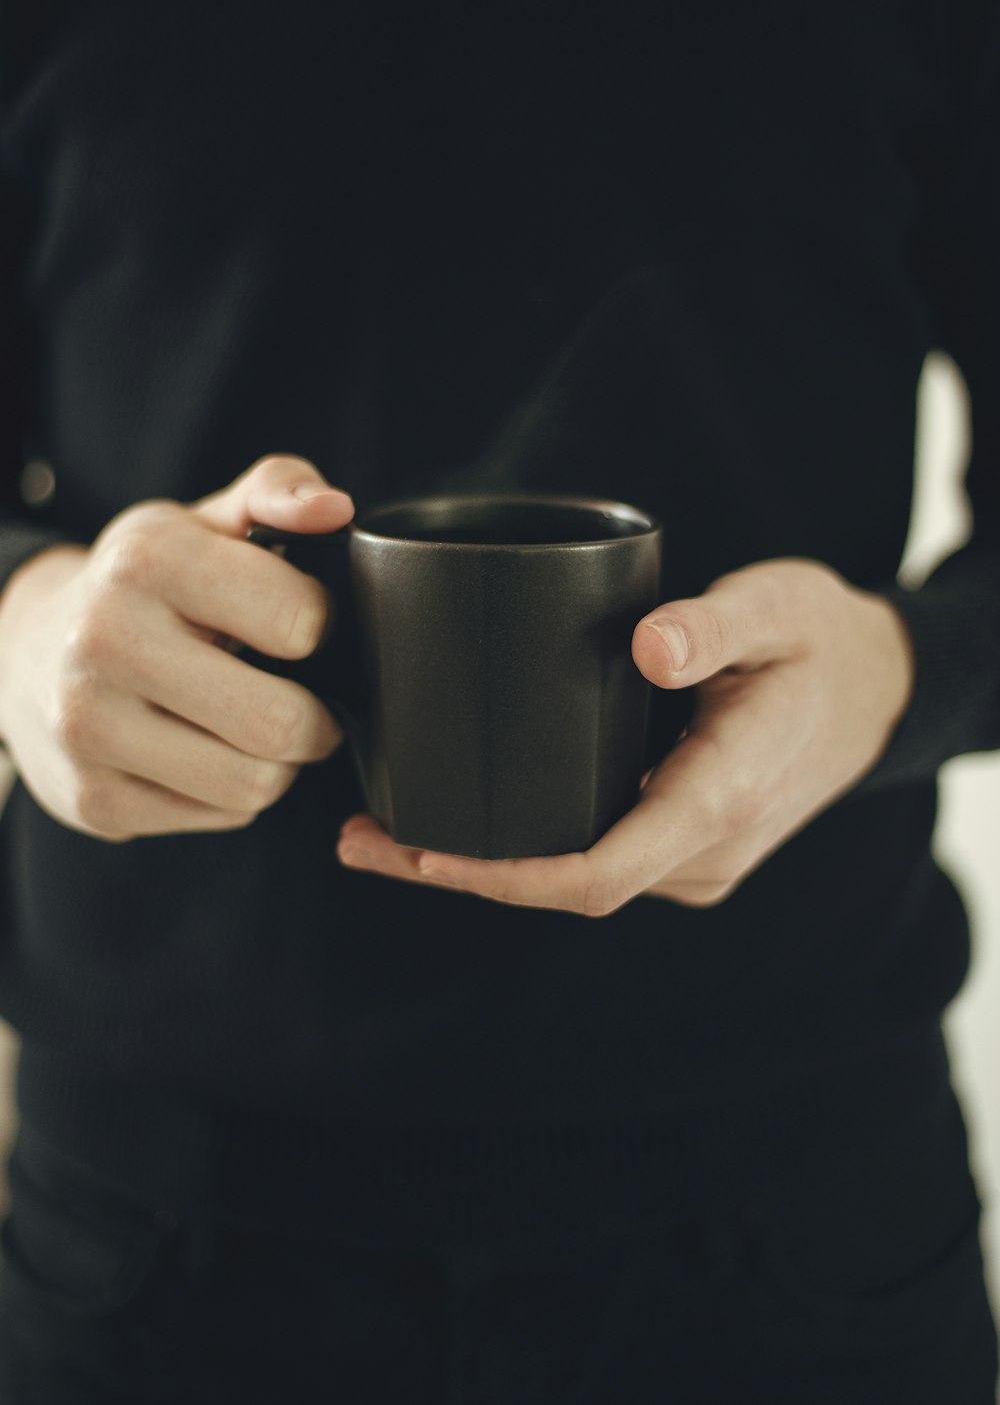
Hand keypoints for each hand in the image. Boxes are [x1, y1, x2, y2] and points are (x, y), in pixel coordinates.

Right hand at [0, 455, 352, 840]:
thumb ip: (278, 492)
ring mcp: (90, 726)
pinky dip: (233, 794)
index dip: (321, 627)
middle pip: (281, 722)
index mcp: (149, 559)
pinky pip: (222, 817)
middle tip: (305, 703)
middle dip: (316, 720)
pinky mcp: (94, 799)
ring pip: (256, 784)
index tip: (302, 628)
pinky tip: (206, 754)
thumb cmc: (140, 586)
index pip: (298, 617)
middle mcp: (107, 639)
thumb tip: (333, 509)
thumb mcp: (203, 522)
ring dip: (279, 764)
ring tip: (254, 729)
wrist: (23, 651)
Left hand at [336, 558, 914, 914]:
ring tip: (388, 830)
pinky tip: (472, 819)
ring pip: (577, 881)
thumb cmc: (823, 642)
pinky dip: (527, 850)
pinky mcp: (685, 842)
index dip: (497, 878)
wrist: (879, 689)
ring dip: (486, 867)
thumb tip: (647, 646)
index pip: (595, 873)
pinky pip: (596, 860)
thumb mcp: (782, 607)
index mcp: (720, 798)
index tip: (415, 853)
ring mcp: (696, 856)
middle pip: (566, 888)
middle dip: (461, 875)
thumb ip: (718, 625)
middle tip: (358, 838)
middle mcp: (704, 848)